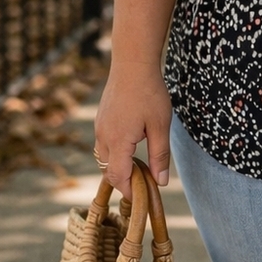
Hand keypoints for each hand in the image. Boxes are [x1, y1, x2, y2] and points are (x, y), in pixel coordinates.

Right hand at [93, 63, 172, 200]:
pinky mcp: (101, 118)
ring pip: (105, 156)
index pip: (119, 176)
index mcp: (118, 141)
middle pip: (108, 169)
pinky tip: (133, 143)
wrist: (132, 64)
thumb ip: (159, 155)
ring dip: (119, 164)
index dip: (129, 190)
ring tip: (140, 165)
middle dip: (124, 180)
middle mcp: (104, 136)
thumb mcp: (160, 126)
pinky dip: (116, 151)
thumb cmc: (149, 93)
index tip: (140, 197)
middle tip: (143, 183)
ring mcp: (100, 126)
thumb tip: (161, 181)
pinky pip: (105, 142)